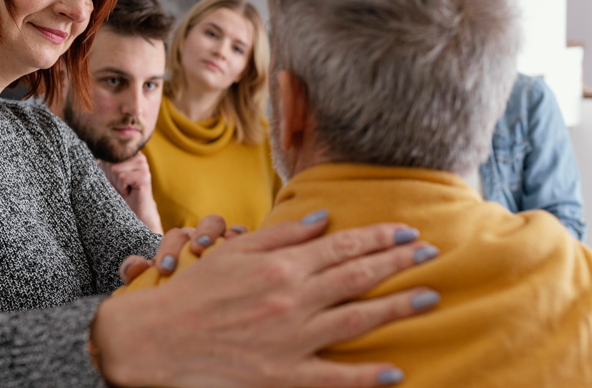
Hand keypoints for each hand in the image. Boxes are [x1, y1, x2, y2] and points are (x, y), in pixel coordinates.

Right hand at [95, 212, 439, 387]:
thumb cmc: (196, 290)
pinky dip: (366, 377)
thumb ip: (282, 234)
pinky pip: (333, 378)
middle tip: (432, 253)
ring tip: (430, 297)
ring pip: (356, 319)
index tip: (408, 231)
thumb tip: (323, 218)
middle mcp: (293, 299)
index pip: (343, 246)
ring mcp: (291, 339)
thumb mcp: (236, 252)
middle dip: (399, 263)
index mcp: (281, 266)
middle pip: (357, 277)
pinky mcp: (283, 375)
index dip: (379, 237)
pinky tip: (396, 371)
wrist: (159, 339)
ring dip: (397, 308)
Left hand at [100, 152, 162, 233]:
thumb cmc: (120, 194)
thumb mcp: (109, 175)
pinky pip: (122, 177)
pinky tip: (130, 192)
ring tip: (126, 189)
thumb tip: (93, 156)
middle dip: (111, 177)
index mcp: (130, 153)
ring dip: (116, 183)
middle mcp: (138, 155)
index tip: (117, 179)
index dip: (106, 169)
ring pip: (115, 169)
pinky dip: (122, 188)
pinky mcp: (144, 175)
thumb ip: (105, 162)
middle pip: (110, 161)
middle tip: (122, 186)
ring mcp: (143, 164)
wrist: (134, 213)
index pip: (108, 153)